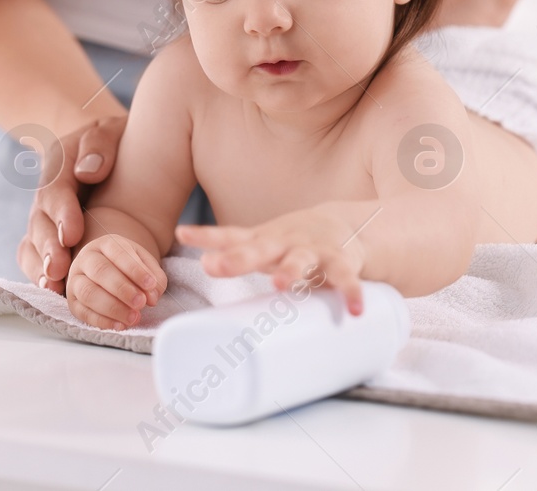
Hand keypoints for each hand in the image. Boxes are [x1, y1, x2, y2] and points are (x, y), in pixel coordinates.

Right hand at [17, 114, 125, 294]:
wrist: (102, 150)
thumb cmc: (112, 141)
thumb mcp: (110, 129)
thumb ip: (99, 144)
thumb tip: (89, 171)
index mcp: (59, 165)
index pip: (55, 191)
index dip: (62, 214)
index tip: (72, 233)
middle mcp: (45, 196)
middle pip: (39, 224)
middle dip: (48, 248)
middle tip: (59, 269)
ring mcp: (43, 219)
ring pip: (32, 244)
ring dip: (40, 267)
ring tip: (53, 287)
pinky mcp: (47, 238)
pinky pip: (35, 258)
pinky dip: (40, 275)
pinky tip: (55, 294)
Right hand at [67, 233, 164, 329]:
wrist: (109, 270)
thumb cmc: (128, 266)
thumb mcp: (145, 263)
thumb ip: (154, 277)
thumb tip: (152, 297)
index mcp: (106, 244)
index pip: (118, 253)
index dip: (134, 269)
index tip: (150, 284)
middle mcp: (86, 259)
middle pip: (100, 271)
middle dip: (122, 289)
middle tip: (141, 303)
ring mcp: (76, 280)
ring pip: (88, 293)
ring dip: (112, 307)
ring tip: (134, 317)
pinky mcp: (72, 302)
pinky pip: (84, 312)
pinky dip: (103, 321)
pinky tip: (121, 325)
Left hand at [177, 215, 365, 314]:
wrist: (342, 224)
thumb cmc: (290, 241)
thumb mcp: (260, 241)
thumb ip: (231, 249)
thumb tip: (198, 256)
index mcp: (263, 239)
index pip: (231, 236)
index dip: (207, 236)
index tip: (182, 233)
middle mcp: (285, 242)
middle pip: (259, 249)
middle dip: (239, 258)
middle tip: (217, 266)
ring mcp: (313, 250)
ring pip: (300, 260)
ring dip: (290, 271)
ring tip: (280, 286)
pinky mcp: (341, 262)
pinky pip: (346, 279)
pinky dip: (351, 294)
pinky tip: (354, 312)